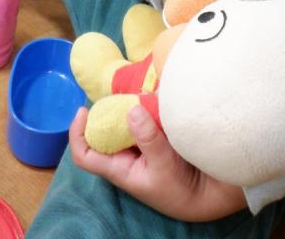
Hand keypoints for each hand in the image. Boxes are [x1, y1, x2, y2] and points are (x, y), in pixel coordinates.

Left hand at [69, 106, 246, 220]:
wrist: (207, 193)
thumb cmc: (180, 188)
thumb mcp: (164, 165)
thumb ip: (148, 137)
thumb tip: (132, 109)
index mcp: (119, 168)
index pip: (85, 154)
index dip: (77, 133)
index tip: (83, 110)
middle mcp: (125, 156)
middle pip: (103, 131)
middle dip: (106, 111)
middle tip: (117, 92)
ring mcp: (139, 147)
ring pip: (124, 123)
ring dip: (127, 107)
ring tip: (135, 90)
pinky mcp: (154, 138)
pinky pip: (142, 120)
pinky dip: (144, 108)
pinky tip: (151, 95)